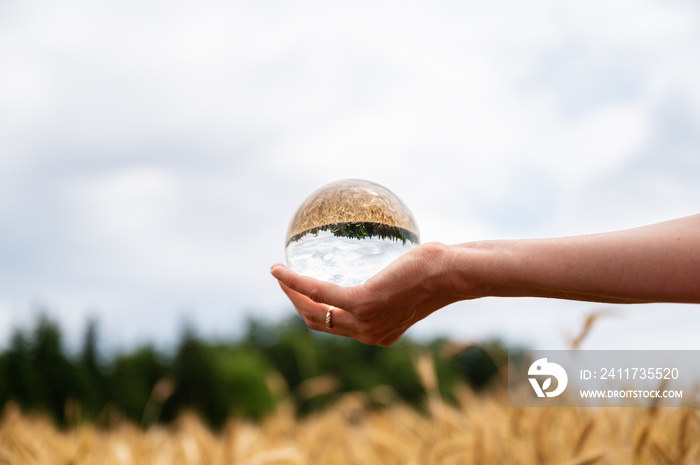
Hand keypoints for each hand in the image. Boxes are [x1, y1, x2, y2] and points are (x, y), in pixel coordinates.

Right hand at [270, 242, 459, 345]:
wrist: (451, 273)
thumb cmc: (435, 272)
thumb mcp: (407, 284)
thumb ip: (389, 286)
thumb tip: (381, 266)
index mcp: (378, 332)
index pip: (336, 326)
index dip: (314, 311)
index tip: (301, 292)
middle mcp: (369, 334)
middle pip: (319, 323)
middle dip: (296, 303)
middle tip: (284, 282)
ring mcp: (364, 321)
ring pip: (313, 311)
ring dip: (291, 292)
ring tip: (278, 274)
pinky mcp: (361, 303)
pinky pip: (319, 292)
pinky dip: (295, 281)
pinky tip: (280, 269)